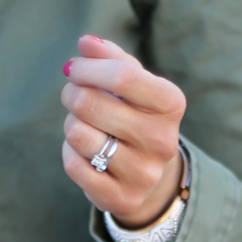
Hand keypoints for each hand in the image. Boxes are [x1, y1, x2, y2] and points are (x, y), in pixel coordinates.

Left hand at [61, 35, 186, 227]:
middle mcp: (162, 141)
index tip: (75, 68)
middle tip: (73, 95)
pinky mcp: (122, 199)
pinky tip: (84, 153)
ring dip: (71, 125)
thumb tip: (86, 42)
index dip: (89, 67)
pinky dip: (71, 154)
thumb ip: (111, 58)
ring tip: (83, 125)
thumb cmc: (135, 116)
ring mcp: (143, 174)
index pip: (122, 76)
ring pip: (78, 135)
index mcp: (171, 105)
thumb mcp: (133, 84)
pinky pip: (75, 166)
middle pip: (91, 104)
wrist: (147, 175)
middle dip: (72, 93)